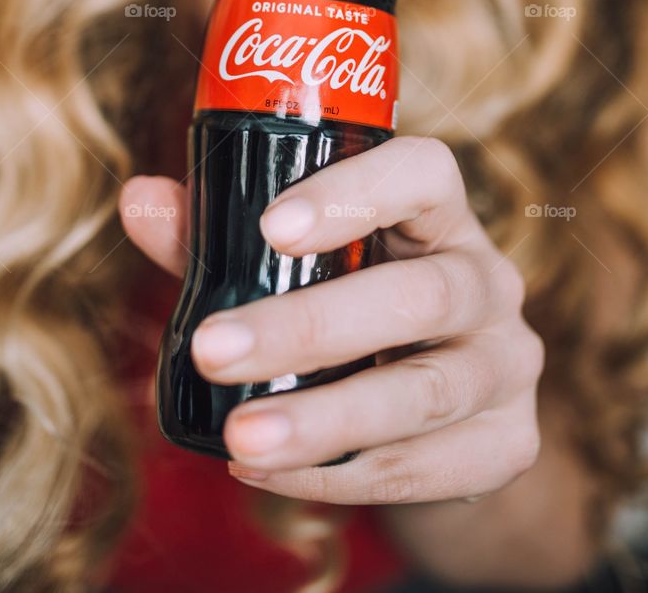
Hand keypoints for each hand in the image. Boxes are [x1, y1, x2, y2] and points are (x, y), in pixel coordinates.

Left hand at [119, 136, 543, 503]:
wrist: (439, 410)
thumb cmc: (353, 303)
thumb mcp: (296, 264)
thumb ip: (222, 234)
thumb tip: (139, 199)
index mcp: (438, 214)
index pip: (425, 173)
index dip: (355, 192)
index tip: (272, 228)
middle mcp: (487, 280)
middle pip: (420, 295)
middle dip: (309, 328)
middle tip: (213, 353)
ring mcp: (507, 364)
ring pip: (423, 392)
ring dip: (323, 419)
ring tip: (237, 437)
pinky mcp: (508, 442)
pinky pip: (424, 466)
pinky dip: (340, 475)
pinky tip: (269, 473)